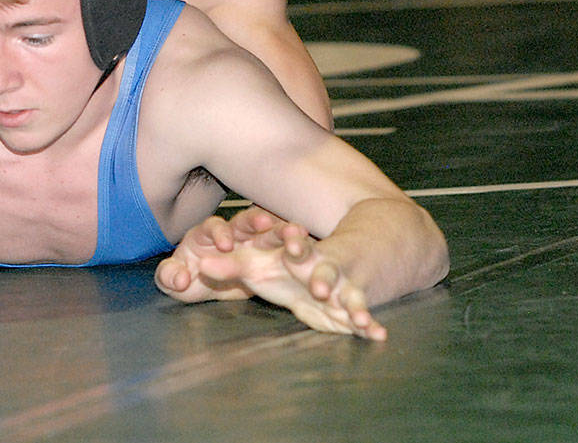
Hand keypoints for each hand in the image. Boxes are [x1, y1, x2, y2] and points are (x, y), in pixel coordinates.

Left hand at [155, 207, 288, 302]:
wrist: (208, 287)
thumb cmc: (190, 278)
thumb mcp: (175, 281)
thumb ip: (170, 277)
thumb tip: (180, 278)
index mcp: (207, 235)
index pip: (213, 227)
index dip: (220, 232)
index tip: (226, 244)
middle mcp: (233, 233)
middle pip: (245, 221)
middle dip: (255, 221)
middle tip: (265, 224)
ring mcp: (255, 242)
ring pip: (270, 231)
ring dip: (281, 231)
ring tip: (296, 233)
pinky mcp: (272, 256)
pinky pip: (286, 248)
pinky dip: (297, 246)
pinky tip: (307, 246)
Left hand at [182, 221, 387, 340]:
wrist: (344, 260)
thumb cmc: (291, 266)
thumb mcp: (259, 264)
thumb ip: (231, 266)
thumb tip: (199, 265)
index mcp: (300, 254)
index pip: (297, 245)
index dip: (295, 242)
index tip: (291, 242)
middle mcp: (325, 267)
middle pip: (325, 269)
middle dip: (323, 276)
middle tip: (319, 286)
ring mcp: (343, 287)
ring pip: (349, 295)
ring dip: (353, 304)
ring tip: (358, 318)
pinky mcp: (353, 307)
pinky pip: (365, 317)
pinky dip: (372, 326)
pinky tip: (379, 335)